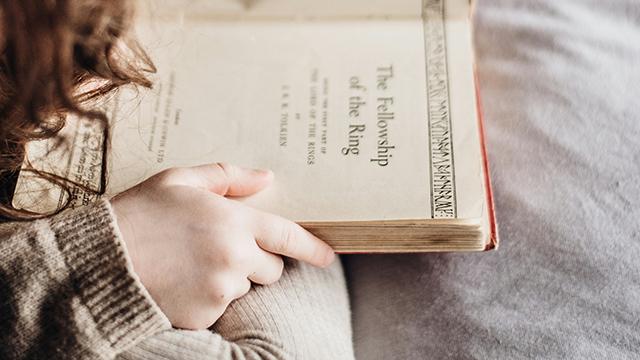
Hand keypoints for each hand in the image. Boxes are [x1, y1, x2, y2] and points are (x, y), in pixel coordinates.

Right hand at [110, 163, 334, 328]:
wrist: (99, 260)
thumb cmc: (139, 214)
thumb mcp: (179, 180)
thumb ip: (227, 178)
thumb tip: (265, 177)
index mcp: (234, 222)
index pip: (288, 237)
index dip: (312, 248)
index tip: (327, 257)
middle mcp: (234, 258)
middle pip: (271, 268)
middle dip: (256, 260)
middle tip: (220, 248)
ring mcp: (220, 290)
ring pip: (243, 287)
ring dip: (229, 277)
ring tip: (190, 263)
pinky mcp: (204, 314)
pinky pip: (219, 307)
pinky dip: (207, 297)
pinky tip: (180, 281)